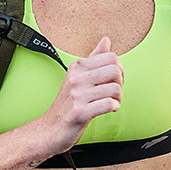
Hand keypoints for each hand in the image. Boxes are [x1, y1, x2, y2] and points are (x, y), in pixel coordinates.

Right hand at [41, 36, 122, 153]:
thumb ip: (94, 58)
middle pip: (116, 71)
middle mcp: (76, 78)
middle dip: (120, 83)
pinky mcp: (80, 112)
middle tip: (113, 93)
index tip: (113, 80)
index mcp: (77, 67)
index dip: (119, 69)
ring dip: (118, 98)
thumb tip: (106, 40)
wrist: (50, 129)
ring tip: (110, 103)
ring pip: (115, 89)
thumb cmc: (67, 104)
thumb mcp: (78, 77)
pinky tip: (107, 109)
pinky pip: (109, 104)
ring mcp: (77, 95)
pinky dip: (114, 107)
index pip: (111, 57)